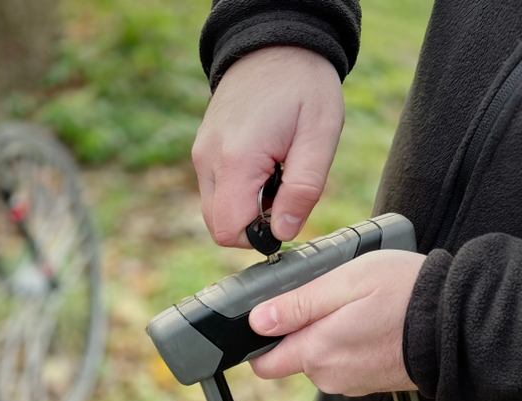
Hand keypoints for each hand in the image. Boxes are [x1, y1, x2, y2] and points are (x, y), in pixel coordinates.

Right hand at [192, 46, 344, 247]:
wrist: (275, 43)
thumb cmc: (303, 86)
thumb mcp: (320, 138)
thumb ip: (303, 190)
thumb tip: (283, 232)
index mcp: (236, 159)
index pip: (229, 229)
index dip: (259, 235)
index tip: (285, 212)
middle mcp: (208, 159)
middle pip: (218, 225)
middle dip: (252, 224)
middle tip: (284, 191)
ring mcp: (201, 154)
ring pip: (215, 210)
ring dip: (246, 207)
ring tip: (275, 173)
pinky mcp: (203, 150)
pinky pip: (216, 190)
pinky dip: (238, 191)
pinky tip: (263, 165)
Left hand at [247, 250, 425, 395]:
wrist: (460, 325)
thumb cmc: (406, 295)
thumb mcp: (346, 282)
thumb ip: (297, 304)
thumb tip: (258, 321)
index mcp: (317, 352)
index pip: (263, 363)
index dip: (262, 338)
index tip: (276, 315)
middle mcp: (329, 376)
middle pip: (293, 357)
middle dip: (300, 330)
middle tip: (329, 297)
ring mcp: (351, 383)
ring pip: (320, 358)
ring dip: (329, 333)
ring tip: (358, 305)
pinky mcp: (371, 382)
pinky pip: (345, 362)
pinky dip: (351, 343)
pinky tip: (372, 320)